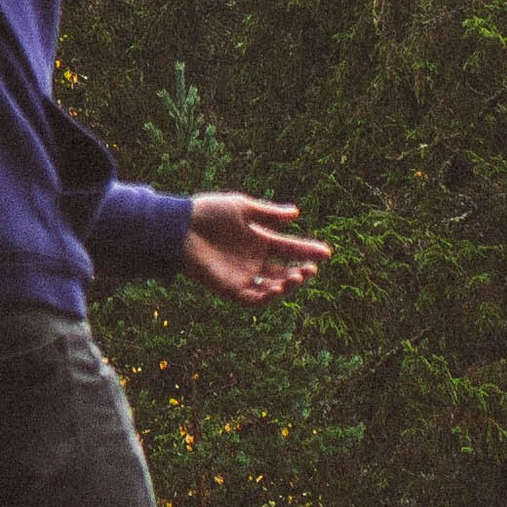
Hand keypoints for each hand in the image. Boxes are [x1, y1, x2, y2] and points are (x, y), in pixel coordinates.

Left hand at [182, 192, 329, 304]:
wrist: (180, 226)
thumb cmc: (208, 212)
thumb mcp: (241, 208)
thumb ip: (268, 213)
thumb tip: (296, 214)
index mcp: (258, 239)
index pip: (289, 248)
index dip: (307, 250)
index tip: (327, 252)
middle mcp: (253, 260)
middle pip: (284, 270)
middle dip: (300, 271)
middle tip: (311, 269)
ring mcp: (242, 276)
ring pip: (272, 287)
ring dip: (287, 285)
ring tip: (297, 276)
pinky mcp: (229, 288)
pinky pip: (252, 299)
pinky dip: (266, 297)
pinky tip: (276, 288)